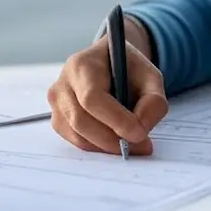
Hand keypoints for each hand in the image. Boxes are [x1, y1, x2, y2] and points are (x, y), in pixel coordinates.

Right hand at [48, 33, 167, 155]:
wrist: (110, 65)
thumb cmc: (129, 70)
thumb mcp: (151, 77)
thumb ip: (153, 102)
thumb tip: (141, 130)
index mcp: (83, 64)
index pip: (92, 97)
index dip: (115, 119)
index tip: (139, 134)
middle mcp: (63, 84)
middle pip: (81, 120)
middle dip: (112, 139)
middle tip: (141, 145)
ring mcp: (57, 104)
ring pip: (77, 135)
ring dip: (107, 146)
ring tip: (133, 144)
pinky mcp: (58, 120)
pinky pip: (76, 141)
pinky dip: (98, 146)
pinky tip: (116, 139)